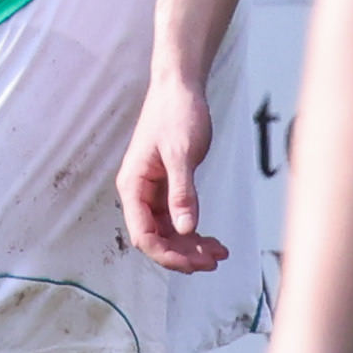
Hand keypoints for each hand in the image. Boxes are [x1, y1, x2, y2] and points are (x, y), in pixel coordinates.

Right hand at [118, 78, 230, 274]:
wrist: (179, 89)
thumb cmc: (175, 114)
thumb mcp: (181, 154)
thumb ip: (183, 193)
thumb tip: (187, 229)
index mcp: (133, 187)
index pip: (143, 235)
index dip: (167, 254)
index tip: (194, 263)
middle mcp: (139, 193)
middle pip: (156, 238)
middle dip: (182, 254)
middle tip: (213, 261)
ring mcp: (153, 192)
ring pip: (168, 232)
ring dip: (191, 246)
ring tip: (219, 253)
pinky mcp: (168, 187)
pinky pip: (178, 218)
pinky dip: (195, 231)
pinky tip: (213, 239)